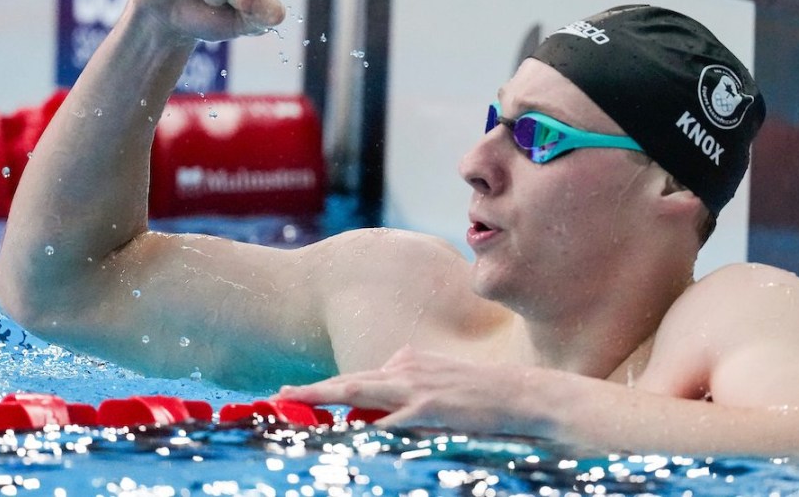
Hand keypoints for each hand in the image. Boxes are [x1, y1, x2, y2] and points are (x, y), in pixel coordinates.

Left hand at [279, 346, 556, 436]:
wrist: (520, 394)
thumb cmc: (484, 396)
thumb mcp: (441, 384)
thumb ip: (410, 392)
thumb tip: (383, 410)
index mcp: (408, 360)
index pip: (358, 376)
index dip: (325, 386)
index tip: (295, 392)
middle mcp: (406, 367)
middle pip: (348, 382)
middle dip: (312, 390)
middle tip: (278, 396)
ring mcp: (414, 387)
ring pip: (357, 394)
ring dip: (325, 402)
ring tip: (295, 407)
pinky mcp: (427, 408)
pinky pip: (387, 423)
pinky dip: (363, 430)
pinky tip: (341, 438)